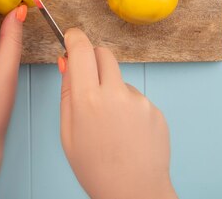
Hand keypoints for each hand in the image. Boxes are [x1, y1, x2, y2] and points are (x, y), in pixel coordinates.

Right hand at [60, 28, 176, 198]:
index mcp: (88, 100)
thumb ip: (67, 92)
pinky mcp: (155, 110)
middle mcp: (115, 94)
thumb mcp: (68, 131)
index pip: (82, 49)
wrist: (134, 192)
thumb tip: (67, 63)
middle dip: (92, 58)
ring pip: (119, 79)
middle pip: (103, 54)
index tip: (71, 38)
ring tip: (109, 124)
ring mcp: (139, 101)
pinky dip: (127, 108)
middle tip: (87, 80)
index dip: (75, 38)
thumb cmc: (96, 169)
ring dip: (111, 89)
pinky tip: (125, 132)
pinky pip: (135, 98)